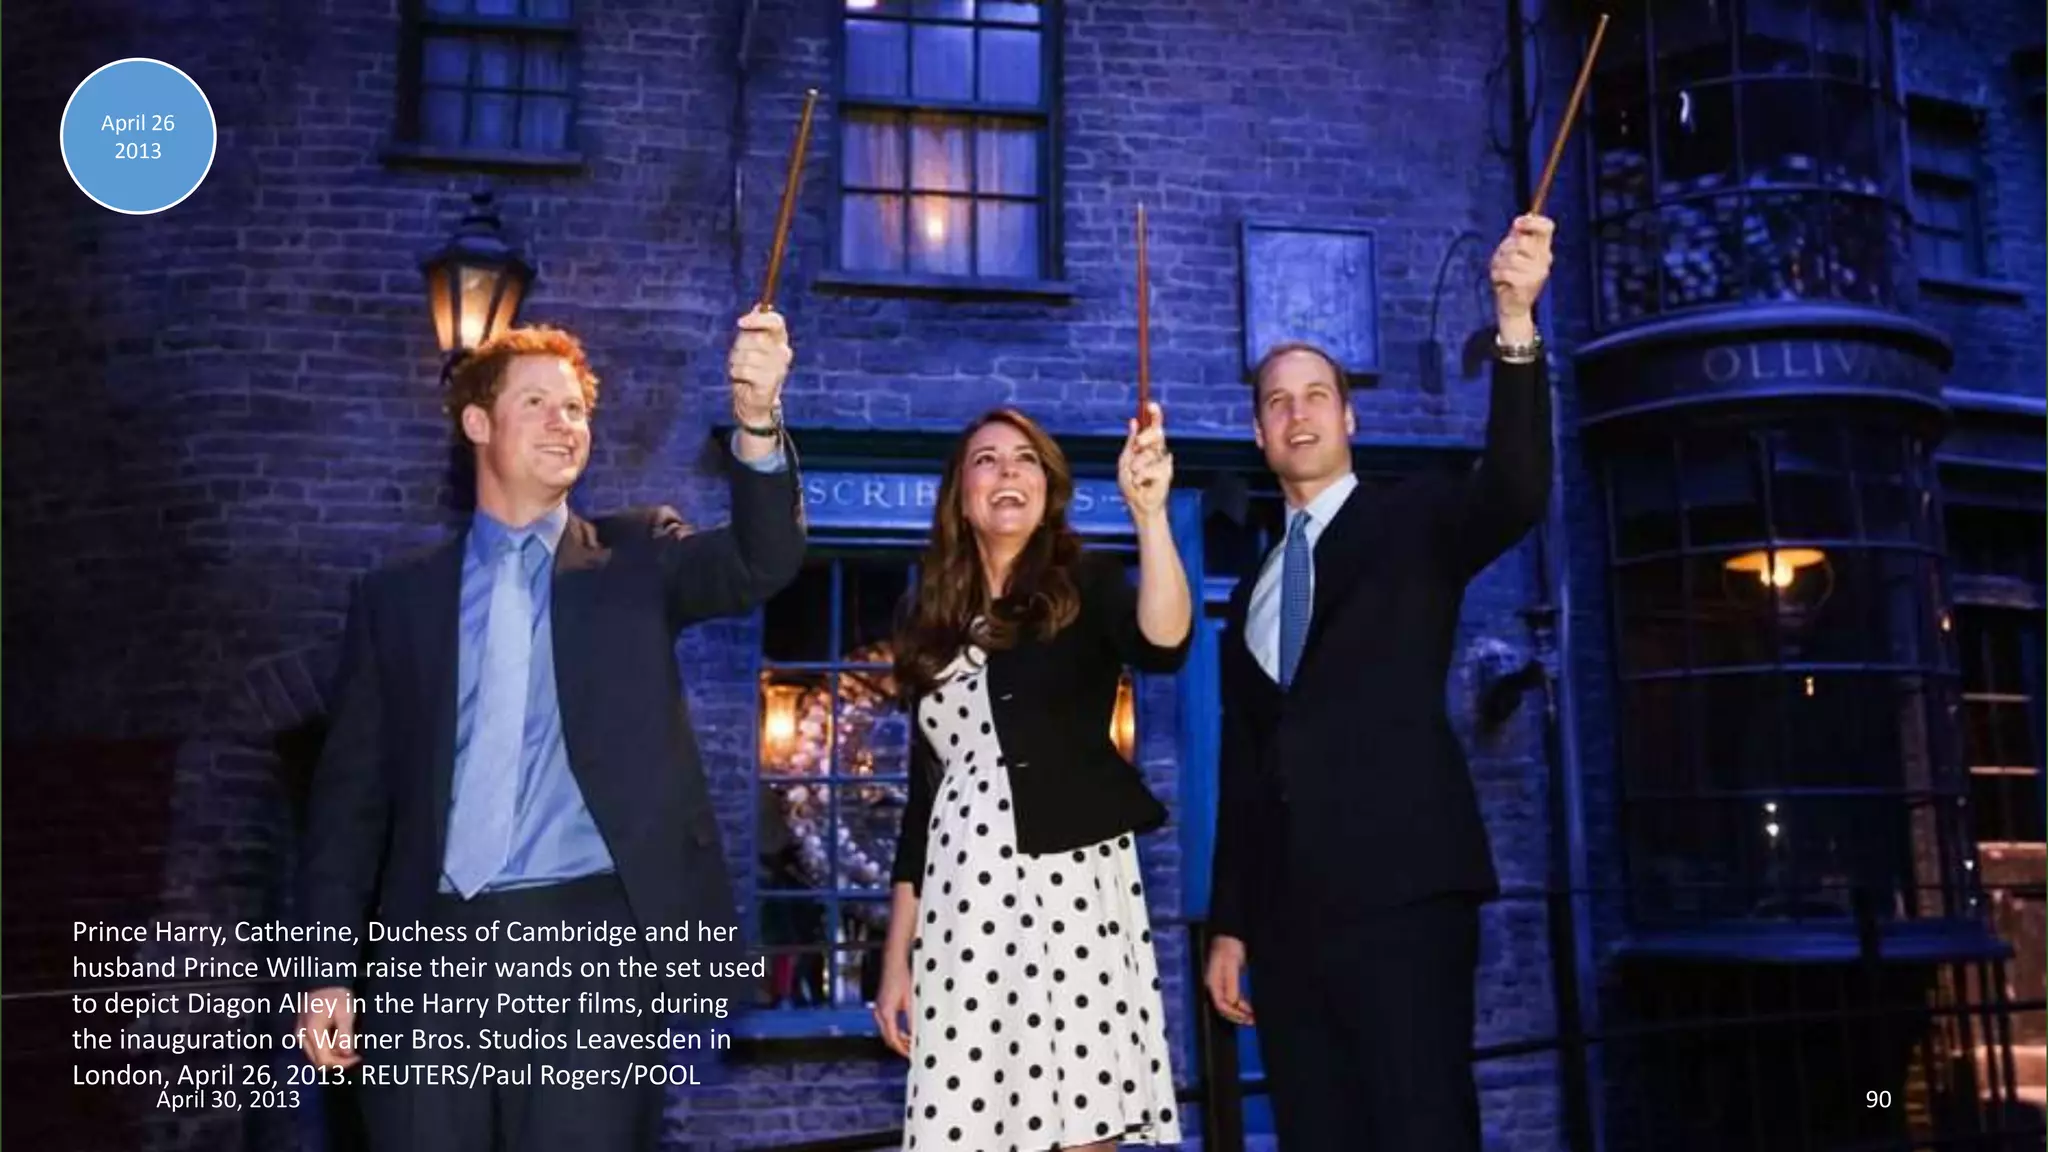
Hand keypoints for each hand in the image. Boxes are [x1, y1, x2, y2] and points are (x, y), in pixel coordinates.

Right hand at [296, 985, 359, 1068]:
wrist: (323, 982)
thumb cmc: (335, 995)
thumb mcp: (345, 1012)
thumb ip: (345, 1034)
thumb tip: (347, 1054)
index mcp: (312, 1032)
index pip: (324, 1060)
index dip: (342, 1063)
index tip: (357, 1057)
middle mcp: (302, 1036)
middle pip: (319, 1061)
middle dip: (338, 1060)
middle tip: (354, 1052)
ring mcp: (301, 1035)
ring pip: (317, 1056)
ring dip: (333, 1054)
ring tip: (347, 1041)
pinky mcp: (304, 1033)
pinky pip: (316, 1048)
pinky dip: (328, 1047)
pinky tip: (339, 1037)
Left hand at [730, 307, 791, 426]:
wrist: (754, 401)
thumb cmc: (751, 369)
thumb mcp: (751, 344)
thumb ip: (755, 326)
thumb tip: (758, 306)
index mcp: (780, 340)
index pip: (776, 322)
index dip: (758, 320)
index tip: (741, 322)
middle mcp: (783, 352)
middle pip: (755, 338)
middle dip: (740, 346)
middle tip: (740, 356)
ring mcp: (778, 368)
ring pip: (746, 355)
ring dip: (736, 362)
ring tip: (741, 370)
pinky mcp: (770, 382)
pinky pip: (744, 369)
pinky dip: (736, 373)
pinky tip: (742, 379)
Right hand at [872, 955, 914, 1057]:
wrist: (893, 962)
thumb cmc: (901, 977)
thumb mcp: (911, 1000)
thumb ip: (913, 1018)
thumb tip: (918, 1034)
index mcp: (886, 1012)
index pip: (893, 1039)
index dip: (903, 1049)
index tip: (912, 1054)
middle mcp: (879, 1012)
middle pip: (888, 1038)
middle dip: (900, 1046)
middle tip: (913, 1052)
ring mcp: (878, 1009)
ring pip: (887, 1032)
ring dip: (899, 1039)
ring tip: (912, 1044)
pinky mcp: (881, 1006)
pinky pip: (886, 1025)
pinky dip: (896, 1031)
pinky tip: (906, 1032)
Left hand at [1118, 402, 1172, 524]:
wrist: (1138, 504)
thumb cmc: (1131, 485)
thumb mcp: (1125, 460)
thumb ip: (1130, 442)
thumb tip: (1134, 421)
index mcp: (1147, 446)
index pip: (1154, 426)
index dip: (1155, 415)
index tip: (1151, 404)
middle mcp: (1157, 451)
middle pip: (1157, 433)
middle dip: (1147, 436)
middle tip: (1139, 445)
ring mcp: (1163, 461)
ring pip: (1152, 452)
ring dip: (1138, 464)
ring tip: (1135, 476)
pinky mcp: (1167, 472)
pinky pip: (1153, 467)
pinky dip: (1142, 475)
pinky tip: (1142, 483)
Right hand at [1204, 935, 1253, 1025]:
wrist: (1231, 934)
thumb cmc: (1230, 947)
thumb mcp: (1231, 964)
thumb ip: (1231, 983)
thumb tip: (1232, 1002)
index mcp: (1213, 983)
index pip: (1221, 1005)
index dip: (1234, 1014)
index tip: (1248, 1016)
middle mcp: (1215, 986)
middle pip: (1224, 1008)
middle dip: (1237, 1016)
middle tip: (1252, 1021)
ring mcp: (1220, 984)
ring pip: (1228, 1004)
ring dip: (1239, 1012)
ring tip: (1252, 1017)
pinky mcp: (1227, 981)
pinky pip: (1232, 998)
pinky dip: (1240, 1004)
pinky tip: (1248, 1006)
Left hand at [1491, 214, 1554, 341]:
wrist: (1512, 305)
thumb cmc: (1511, 275)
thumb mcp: (1513, 253)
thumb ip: (1517, 237)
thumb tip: (1518, 222)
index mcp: (1543, 248)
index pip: (1547, 227)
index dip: (1532, 222)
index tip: (1516, 223)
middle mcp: (1545, 259)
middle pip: (1522, 241)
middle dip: (1505, 249)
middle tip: (1503, 259)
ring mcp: (1538, 272)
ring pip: (1511, 257)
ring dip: (1499, 264)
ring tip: (1502, 272)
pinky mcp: (1527, 284)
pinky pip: (1505, 272)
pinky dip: (1497, 275)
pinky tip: (1501, 282)